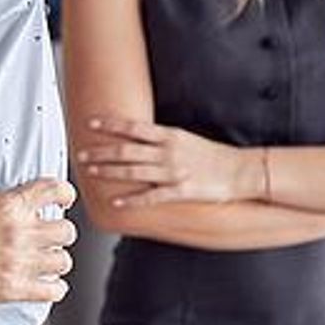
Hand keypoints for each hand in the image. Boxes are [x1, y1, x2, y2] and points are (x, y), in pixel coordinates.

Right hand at [0, 177, 75, 308]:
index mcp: (7, 205)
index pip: (55, 190)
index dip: (65, 195)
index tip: (63, 202)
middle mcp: (19, 231)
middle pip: (67, 230)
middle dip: (59, 235)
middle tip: (49, 240)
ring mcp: (19, 262)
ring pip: (64, 261)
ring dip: (56, 263)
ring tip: (46, 265)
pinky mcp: (13, 289)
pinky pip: (54, 289)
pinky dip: (54, 288)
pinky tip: (46, 286)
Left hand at [75, 116, 258, 206]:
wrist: (241, 171)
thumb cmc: (215, 156)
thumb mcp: (187, 139)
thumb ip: (163, 139)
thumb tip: (142, 137)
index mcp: (170, 136)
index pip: (133, 127)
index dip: (110, 125)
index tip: (92, 123)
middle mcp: (168, 152)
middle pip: (126, 150)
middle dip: (101, 151)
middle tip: (82, 153)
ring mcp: (172, 172)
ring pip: (132, 171)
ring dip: (109, 171)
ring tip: (92, 172)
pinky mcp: (180, 191)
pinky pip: (150, 196)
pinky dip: (132, 199)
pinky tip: (117, 201)